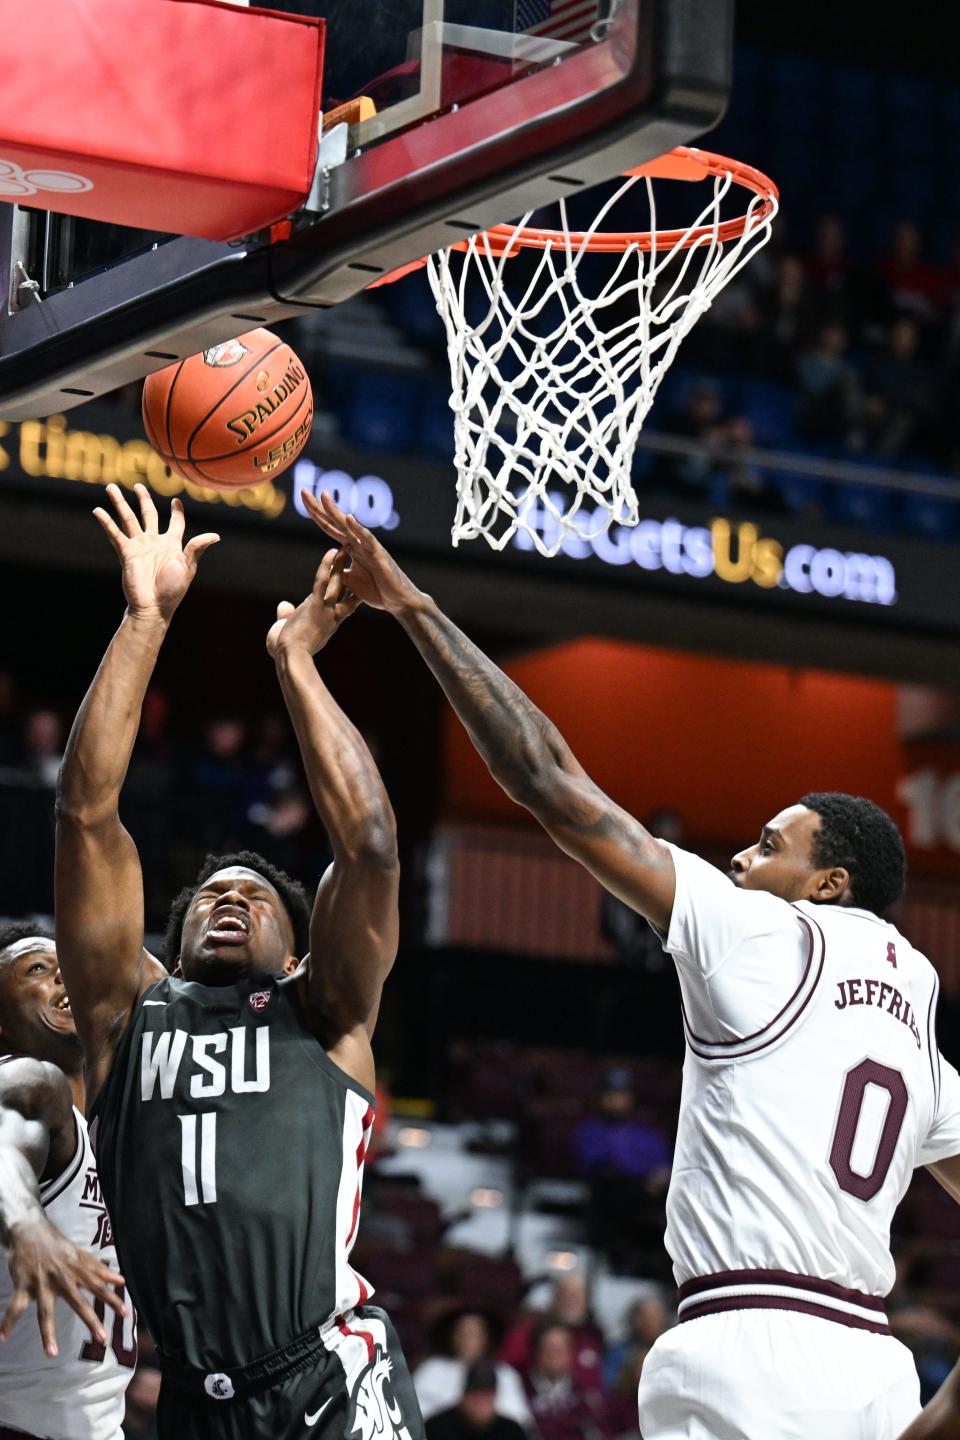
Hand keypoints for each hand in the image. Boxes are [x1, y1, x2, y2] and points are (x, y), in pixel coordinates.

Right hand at [1, 1216, 125, 1357]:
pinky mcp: (24, 1284)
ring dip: (48, 1333)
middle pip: (78, 1302)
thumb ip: (99, 1269)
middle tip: (102, 1338)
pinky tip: (3, 1336)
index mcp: (77, 1271)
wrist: (30, 1231)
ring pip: (45, 1312)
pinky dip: (8, 1321)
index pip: (98, 1286)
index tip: (125, 1313)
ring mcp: (42, 1283)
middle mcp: (62, 1278)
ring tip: (52, 1353)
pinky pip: (16, 1307)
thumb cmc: (58, 1246)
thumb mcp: (81, 1254)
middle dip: (90, 1319)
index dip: (112, 1298)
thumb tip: (120, 1280)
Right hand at [93, 484, 219, 621]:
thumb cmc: (173, 589)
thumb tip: (216, 536)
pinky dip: (106, 522)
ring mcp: (139, 546)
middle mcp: (154, 541)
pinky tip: (97, 510)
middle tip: (138, 486)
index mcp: (172, 544)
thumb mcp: (187, 567)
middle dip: (143, 499)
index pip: (175, 523)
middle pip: (148, 514)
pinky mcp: (126, 553)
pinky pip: (115, 534)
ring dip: (120, 503)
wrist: (154, 606)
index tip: (176, 501)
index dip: (177, 512)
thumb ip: (196, 548)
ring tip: (110, 487)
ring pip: (128, 519)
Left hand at [266, 548, 359, 659]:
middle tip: (356, 562)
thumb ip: (287, 617)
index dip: (352, 595)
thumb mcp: (286, 631)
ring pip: (337, 584)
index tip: (356, 583)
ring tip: (345, 549)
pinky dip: (327, 566)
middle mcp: (332, 616)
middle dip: (350, 577)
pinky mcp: (316, 604)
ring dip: (341, 566)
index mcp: (329, 624)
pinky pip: (323, 581)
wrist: (291, 658)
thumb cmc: (288, 651)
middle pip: (346, 593)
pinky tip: (331, 552)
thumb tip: (284, 606)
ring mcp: (326, 610)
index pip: (345, 607)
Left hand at [300, 491, 423, 615]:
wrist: (397, 600)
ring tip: (324, 496)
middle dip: (319, 506)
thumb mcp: (350, 581)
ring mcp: (368, 546)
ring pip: (348, 526)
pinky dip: (358, 528)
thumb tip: (328, 567)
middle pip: (335, 521)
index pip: (329, 527)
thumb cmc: (377, 589)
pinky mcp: (378, 554)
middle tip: (303, 491)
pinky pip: (367, 539)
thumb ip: (339, 571)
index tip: (303, 498)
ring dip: (335, 511)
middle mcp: (358, 542)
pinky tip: (349, 517)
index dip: (316, 514)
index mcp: (350, 547)